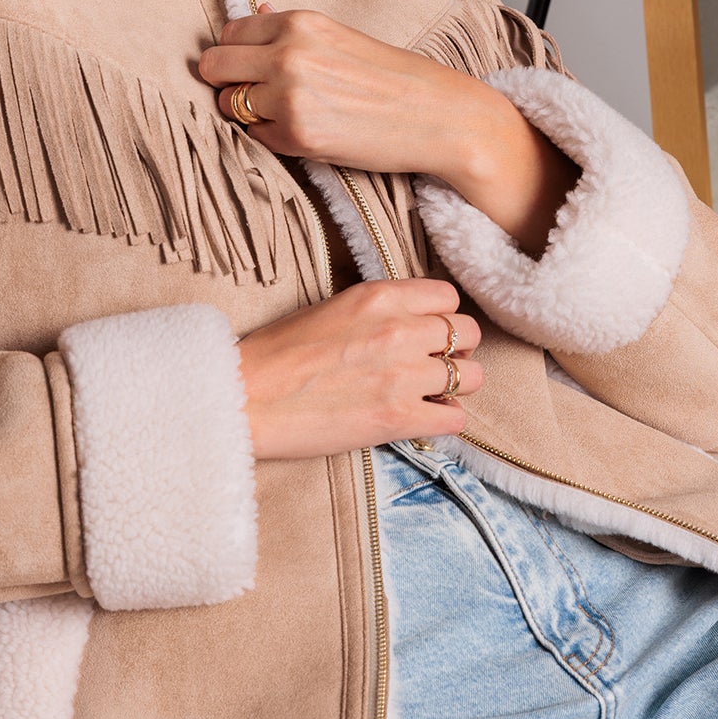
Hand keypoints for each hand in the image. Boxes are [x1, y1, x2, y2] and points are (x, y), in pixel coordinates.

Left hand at [199, 2, 481, 178]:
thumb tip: (254, 14)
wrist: (437, 117)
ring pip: (228, 104)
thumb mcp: (340, 38)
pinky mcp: (297, 135)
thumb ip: (291, 30)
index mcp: (300, 22)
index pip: (228, 32)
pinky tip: (307, 132)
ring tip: (287, 114)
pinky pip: (255, 137)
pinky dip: (273, 138)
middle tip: (255, 93)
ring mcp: (289, 96)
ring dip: (248, 112)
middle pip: (213, 66)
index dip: (237, 53)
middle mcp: (288, 54)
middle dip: (227, 81)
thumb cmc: (393, 78)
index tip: (252, 65)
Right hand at [237, 278, 482, 460]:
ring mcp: (403, 375)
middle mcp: (399, 330)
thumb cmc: (276, 354)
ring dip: (455, 387)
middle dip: (456, 350)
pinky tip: (421, 420)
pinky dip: (445, 421)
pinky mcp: (398, 418)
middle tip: (434, 365)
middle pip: (468, 334)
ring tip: (429, 395)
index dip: (442, 317)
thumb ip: (378, 311)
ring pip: (472, 377)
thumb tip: (410, 323)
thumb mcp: (331, 309)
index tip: (429, 333)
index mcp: (380, 297)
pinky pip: (456, 419)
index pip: (448, 297)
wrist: (246, 398)